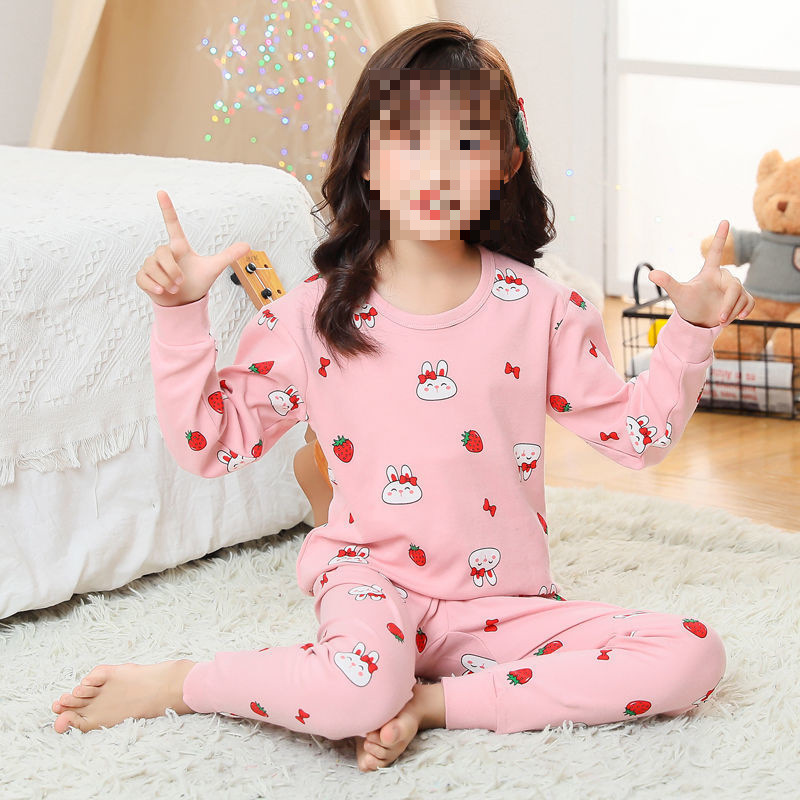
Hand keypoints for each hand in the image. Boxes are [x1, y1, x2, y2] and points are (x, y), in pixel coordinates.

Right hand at [135, 190, 250, 306]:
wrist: (185, 302)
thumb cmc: (198, 282)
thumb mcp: (213, 268)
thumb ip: (228, 256)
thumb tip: (247, 245)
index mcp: (180, 246)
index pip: (172, 224)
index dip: (167, 208)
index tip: (161, 192)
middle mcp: (165, 252)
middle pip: (161, 253)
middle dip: (173, 270)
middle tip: (181, 282)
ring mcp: (152, 264)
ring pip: (152, 267)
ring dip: (166, 281)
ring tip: (174, 288)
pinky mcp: (143, 277)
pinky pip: (143, 278)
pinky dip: (153, 286)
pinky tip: (161, 291)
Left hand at [647, 220, 754, 327]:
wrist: (698, 322)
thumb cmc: (688, 305)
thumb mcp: (678, 294)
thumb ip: (668, 282)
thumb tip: (651, 274)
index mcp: (709, 272)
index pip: (716, 251)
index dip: (720, 236)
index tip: (725, 220)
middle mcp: (723, 277)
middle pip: (735, 287)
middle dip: (729, 304)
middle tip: (720, 319)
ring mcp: (734, 288)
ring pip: (742, 296)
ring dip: (733, 311)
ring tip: (721, 320)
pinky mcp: (742, 299)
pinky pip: (750, 301)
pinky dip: (747, 310)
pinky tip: (741, 317)